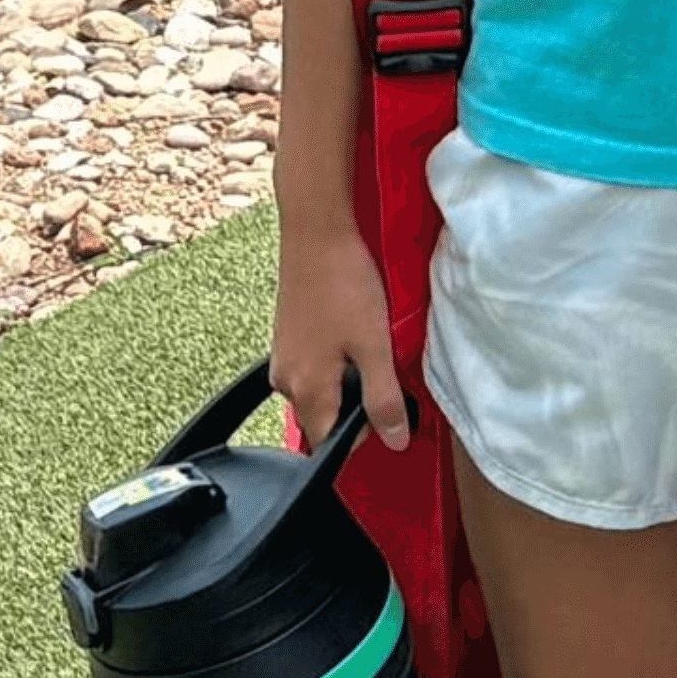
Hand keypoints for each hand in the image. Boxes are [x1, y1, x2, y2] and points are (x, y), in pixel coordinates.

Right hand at [273, 223, 403, 454]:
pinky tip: (350, 333)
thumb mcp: (375, 347)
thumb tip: (395, 442)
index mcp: (306, 391)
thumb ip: (384, 400)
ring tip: (368, 347)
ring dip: (345, 383)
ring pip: (318, 393)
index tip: (386, 405)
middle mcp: (286, 382)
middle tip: (382, 370)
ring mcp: (282, 359)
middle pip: (323, 420)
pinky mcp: (285, 339)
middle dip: (354, 408)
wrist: (315, 233)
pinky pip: (311, 370)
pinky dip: (333, 364)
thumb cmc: (345, 285)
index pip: (329, 445)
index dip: (363, 434)